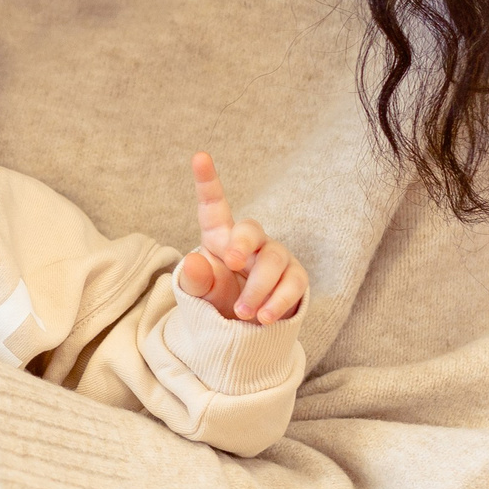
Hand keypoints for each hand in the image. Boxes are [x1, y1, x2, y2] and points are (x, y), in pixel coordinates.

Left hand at [175, 153, 307, 324]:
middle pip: (251, 229)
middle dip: (243, 243)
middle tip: (232, 262)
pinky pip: (293, 283)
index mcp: (220, 237)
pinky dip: (278, 302)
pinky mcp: (295, 278)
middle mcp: (250, 242)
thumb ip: (195, 280)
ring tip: (243, 313)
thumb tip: (192, 262)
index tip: (199, 156)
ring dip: (257, 288)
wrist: (244, 332)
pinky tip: (263, 318)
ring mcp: (275, 258)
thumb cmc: (218, 301)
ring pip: (273, 261)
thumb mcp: (200, 294)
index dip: (207, 181)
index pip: (214, 207)